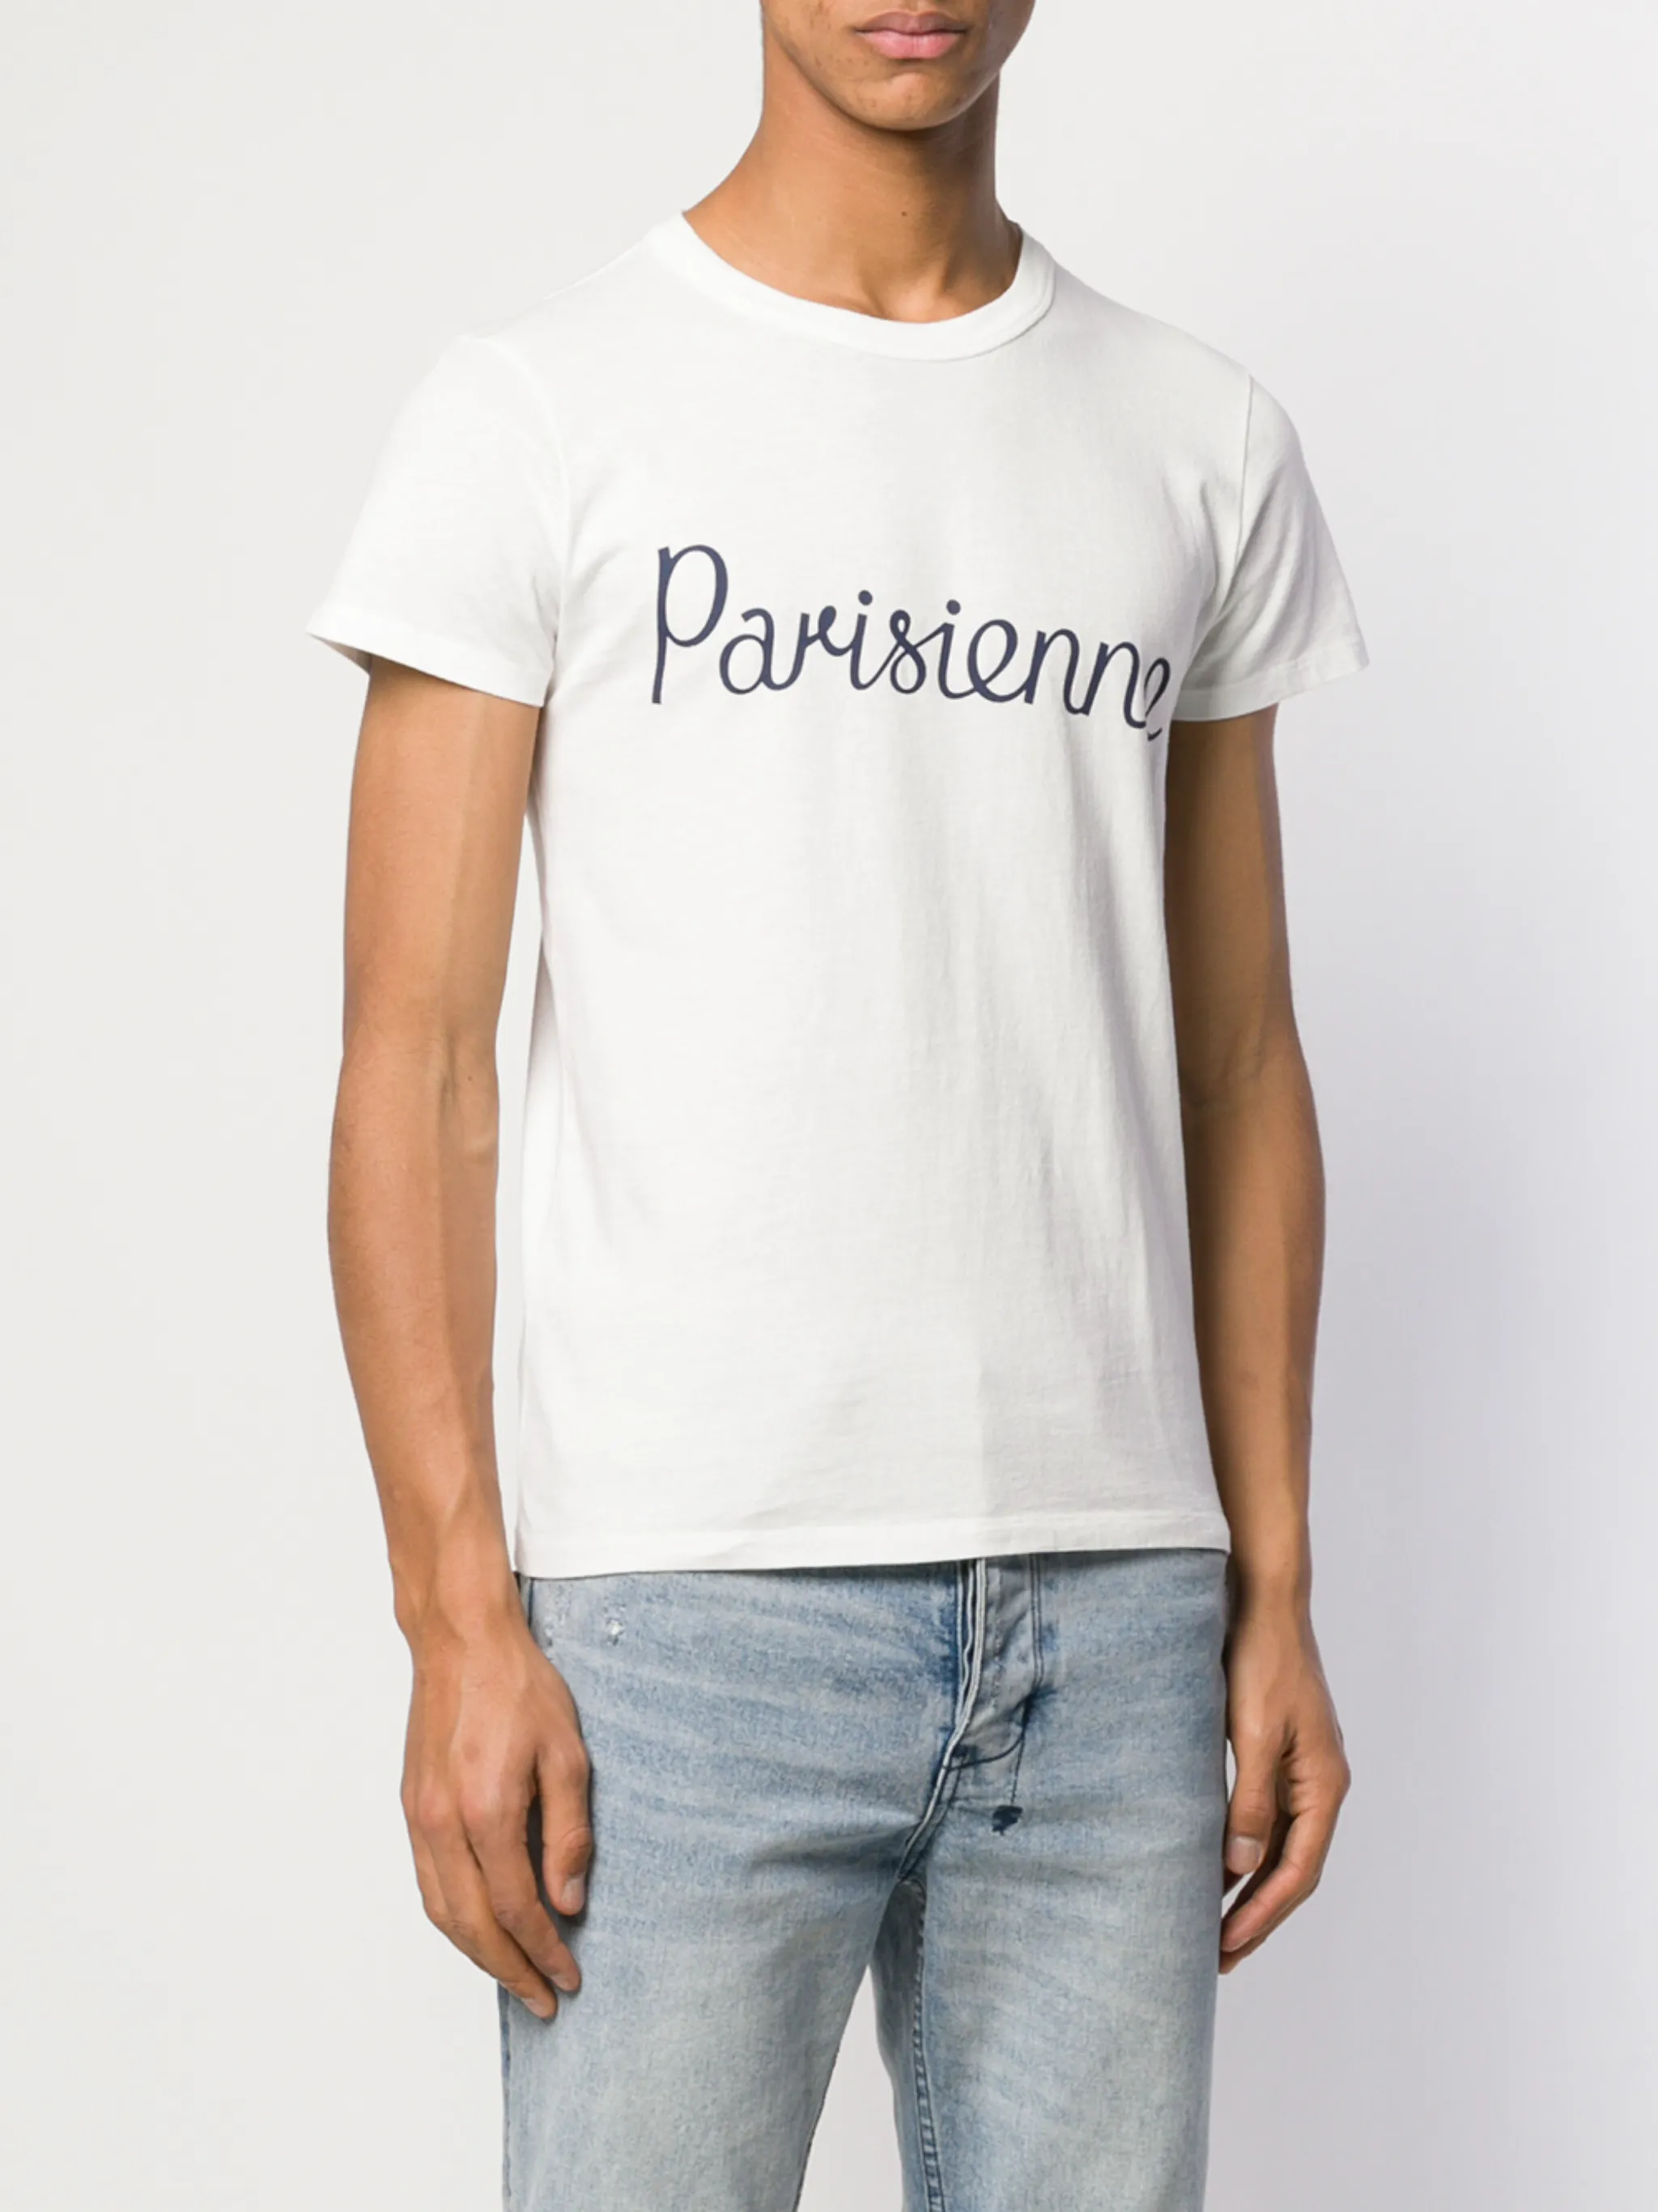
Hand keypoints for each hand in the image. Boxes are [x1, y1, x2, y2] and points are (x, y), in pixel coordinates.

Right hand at [400, 1604, 592, 2019]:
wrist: (461, 1641)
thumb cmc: (518, 1687)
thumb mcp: (568, 1754)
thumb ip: (569, 1833)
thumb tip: (567, 1901)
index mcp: (487, 1811)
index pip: (518, 1908)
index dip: (545, 1950)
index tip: (570, 1975)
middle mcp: (443, 1824)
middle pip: (474, 1925)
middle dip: (510, 1971)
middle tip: (543, 1999)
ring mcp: (420, 1818)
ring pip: (443, 1912)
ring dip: (478, 1953)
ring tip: (515, 1975)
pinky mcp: (412, 1808)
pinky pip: (428, 1884)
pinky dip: (454, 1919)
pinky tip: (480, 1927)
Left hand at [1218, 1590, 1349, 1971]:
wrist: (1263, 1599)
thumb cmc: (1261, 1659)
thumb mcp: (1252, 1733)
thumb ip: (1249, 1801)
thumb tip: (1242, 1867)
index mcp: (1324, 1783)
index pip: (1299, 1870)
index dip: (1263, 1915)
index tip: (1227, 1948)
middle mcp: (1320, 1782)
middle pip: (1294, 1868)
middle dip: (1258, 1915)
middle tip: (1218, 1958)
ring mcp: (1301, 1768)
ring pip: (1280, 1846)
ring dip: (1250, 1887)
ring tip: (1214, 1927)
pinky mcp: (1279, 1751)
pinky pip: (1266, 1817)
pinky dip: (1243, 1848)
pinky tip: (1215, 1863)